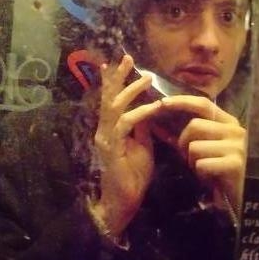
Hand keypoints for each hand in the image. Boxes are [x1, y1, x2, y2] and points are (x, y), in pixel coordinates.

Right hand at [90, 55, 163, 238]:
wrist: (124, 201)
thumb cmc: (133, 176)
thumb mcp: (143, 146)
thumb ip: (143, 129)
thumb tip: (149, 110)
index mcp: (111, 129)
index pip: (112, 100)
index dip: (117, 81)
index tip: (125, 63)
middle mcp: (104, 130)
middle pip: (109, 97)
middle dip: (117, 76)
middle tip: (128, 58)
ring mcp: (106, 139)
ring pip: (115, 107)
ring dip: (131, 91)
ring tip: (146, 77)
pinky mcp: (112, 149)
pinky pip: (125, 125)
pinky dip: (140, 114)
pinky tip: (153, 107)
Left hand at [159, 96, 246, 218]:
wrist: (233, 198)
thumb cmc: (213, 171)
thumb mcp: (197, 148)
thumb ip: (178, 134)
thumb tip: (154, 122)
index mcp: (229, 122)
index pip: (203, 103)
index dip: (182, 101)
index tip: (162, 104)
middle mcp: (236, 130)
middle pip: (195, 125)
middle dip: (183, 143)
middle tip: (189, 158)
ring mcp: (237, 147)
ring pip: (195, 146)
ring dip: (192, 161)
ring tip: (202, 169)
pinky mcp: (235, 164)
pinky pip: (201, 164)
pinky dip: (200, 173)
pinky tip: (209, 178)